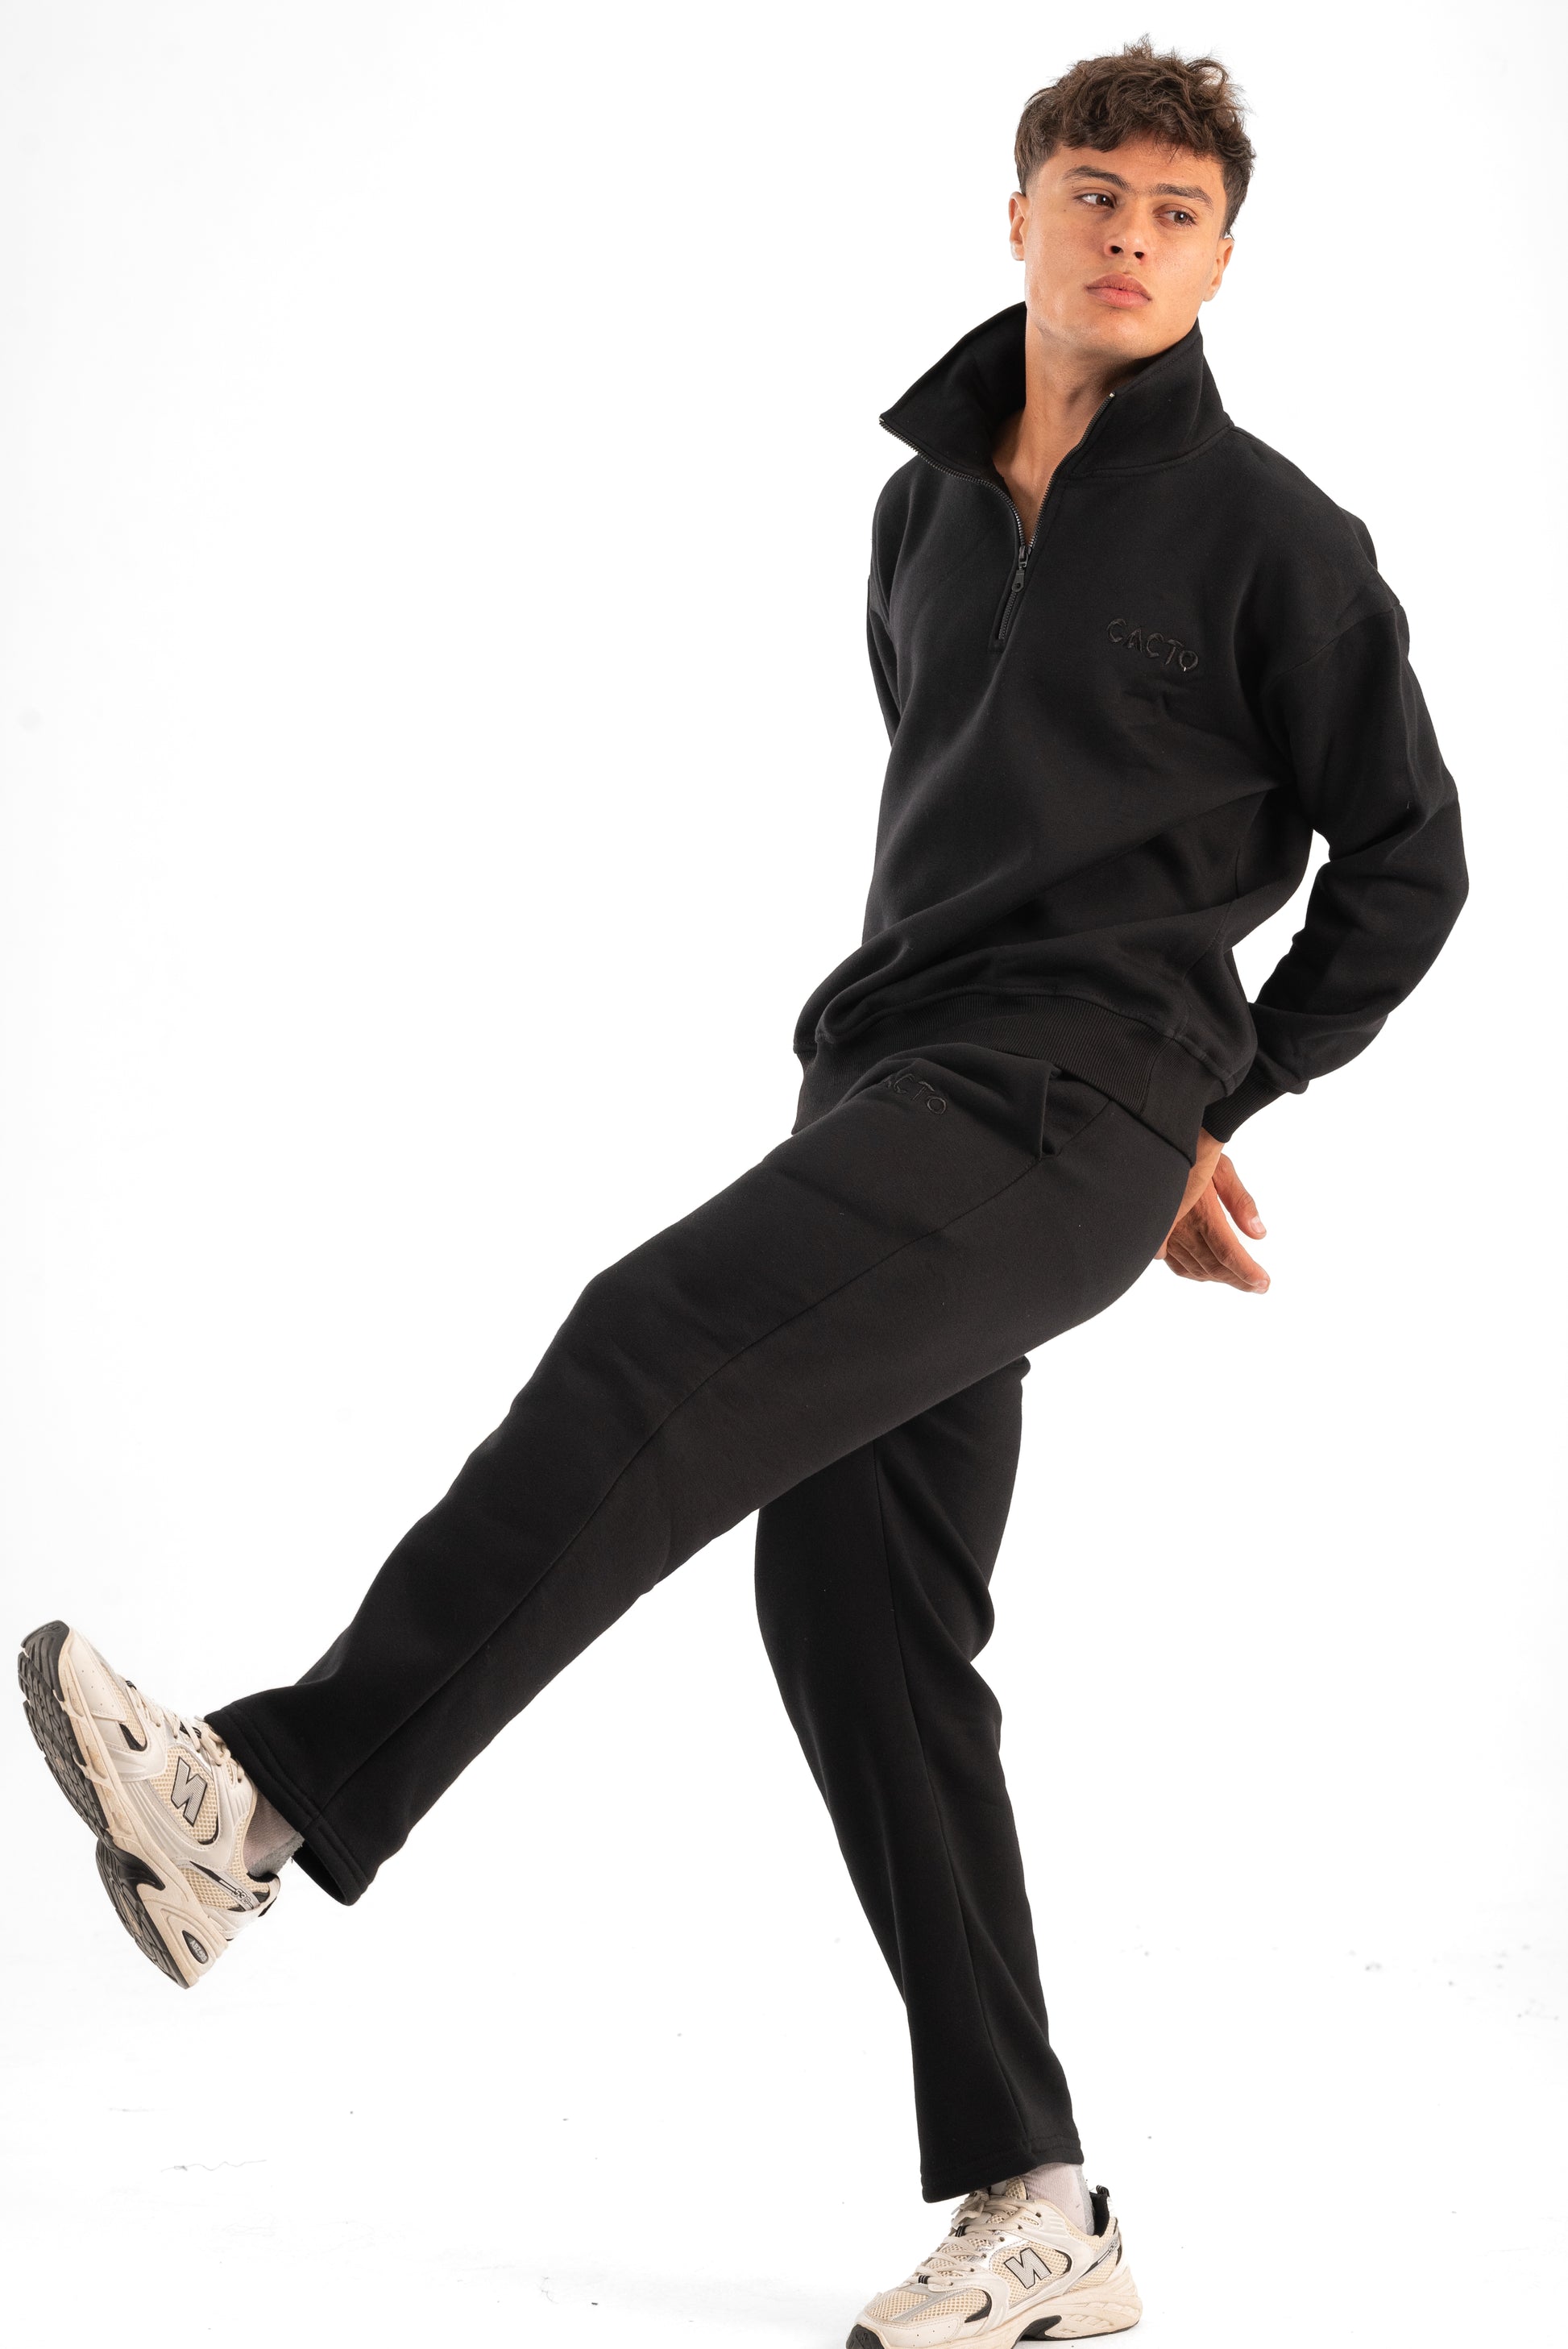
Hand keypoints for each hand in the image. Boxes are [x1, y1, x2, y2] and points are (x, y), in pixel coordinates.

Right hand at [1156, 1128, 1269, 1292]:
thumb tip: (1259, 1233)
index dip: (1247, 1273)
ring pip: (1195, 1268)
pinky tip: (1206, 1273)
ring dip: (1218, 1278)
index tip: (1264, 1283)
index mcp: (1202, 1214)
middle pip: (1214, 1267)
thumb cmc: (1193, 1152)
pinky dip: (1193, 1273)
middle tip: (1258, 1286)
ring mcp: (1166, 1234)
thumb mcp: (1223, 1170)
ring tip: (1238, 1280)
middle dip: (1238, 1280)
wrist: (1158, 1142)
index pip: (1228, 1254)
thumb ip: (1242, 1203)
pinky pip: (1175, 1263)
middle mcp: (1182, 1229)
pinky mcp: (1157, 1234)